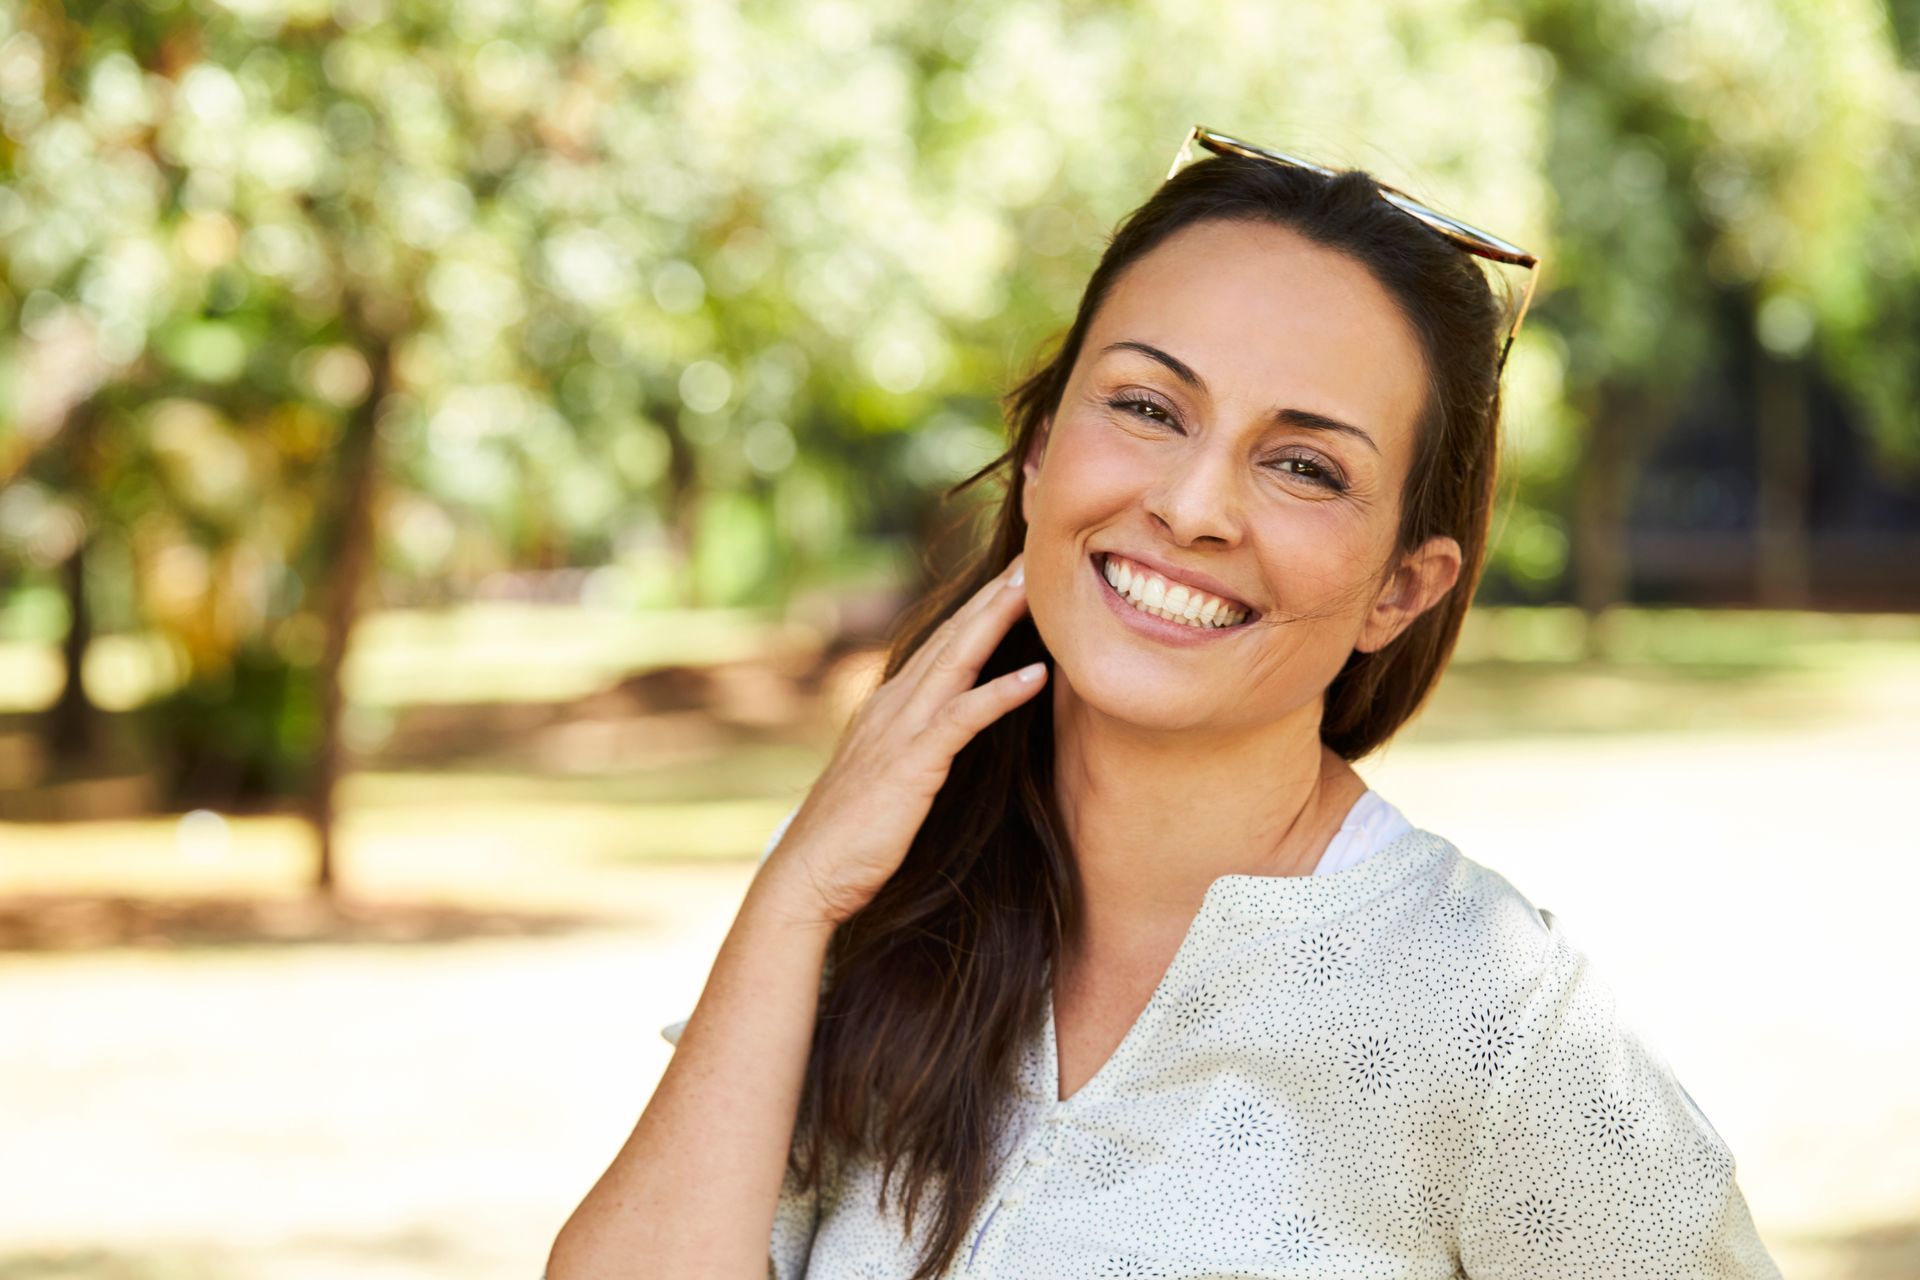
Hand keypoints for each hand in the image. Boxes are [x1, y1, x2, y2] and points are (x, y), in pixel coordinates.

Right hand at [763, 552, 1046, 926]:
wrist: (807, 877)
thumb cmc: (849, 840)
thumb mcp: (884, 780)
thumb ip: (911, 751)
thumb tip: (940, 741)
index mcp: (887, 708)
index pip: (940, 645)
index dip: (977, 609)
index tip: (1014, 578)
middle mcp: (892, 706)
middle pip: (952, 636)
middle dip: (992, 594)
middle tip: (1033, 554)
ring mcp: (900, 731)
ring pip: (958, 659)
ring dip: (998, 619)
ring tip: (1038, 587)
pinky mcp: (913, 763)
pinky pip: (963, 718)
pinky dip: (1001, 692)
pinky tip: (1037, 674)